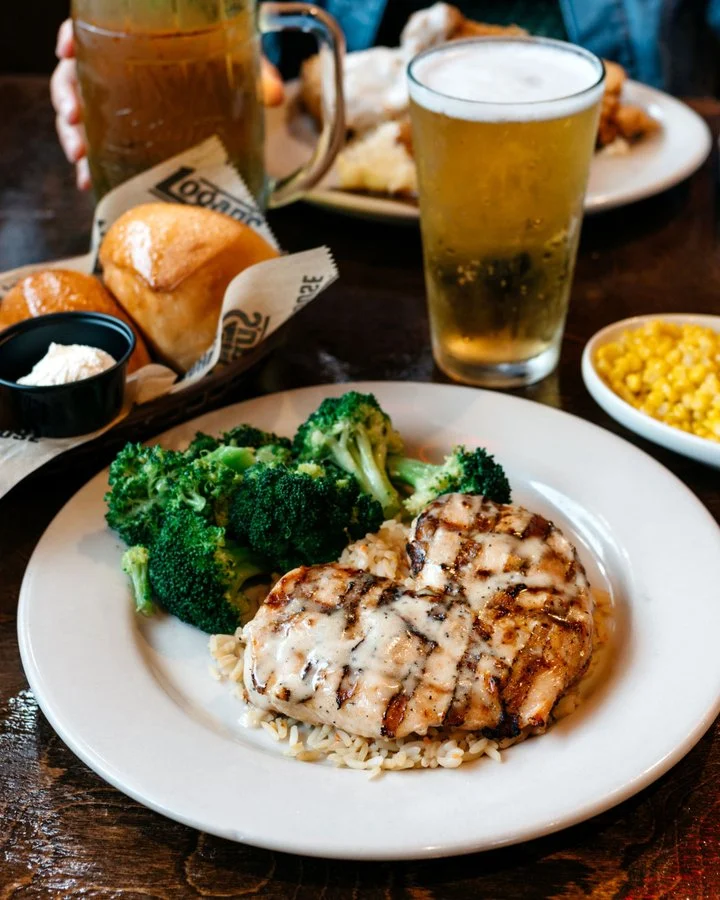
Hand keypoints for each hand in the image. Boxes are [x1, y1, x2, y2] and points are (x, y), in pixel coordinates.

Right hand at [51, 19, 285, 191]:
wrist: (230, 101)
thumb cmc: (225, 73)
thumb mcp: (238, 67)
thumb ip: (254, 73)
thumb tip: (272, 96)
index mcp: (137, 43)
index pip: (91, 32)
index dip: (73, 37)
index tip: (67, 49)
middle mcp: (118, 72)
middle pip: (76, 76)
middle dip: (67, 96)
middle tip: (74, 117)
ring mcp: (117, 106)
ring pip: (79, 114)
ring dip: (72, 135)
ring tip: (80, 156)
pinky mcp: (123, 138)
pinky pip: (98, 149)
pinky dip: (91, 166)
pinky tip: (90, 180)